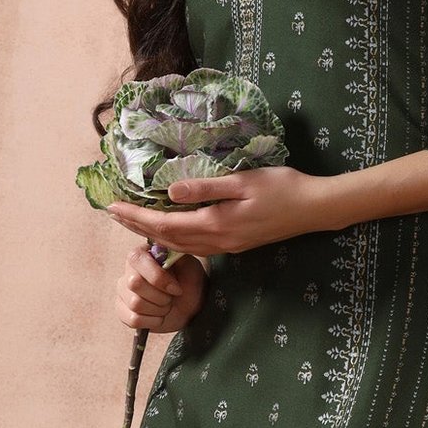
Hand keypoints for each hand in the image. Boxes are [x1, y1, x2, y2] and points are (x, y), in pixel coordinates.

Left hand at [106, 165, 338, 254]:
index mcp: (216, 224)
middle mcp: (217, 241)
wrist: (313, 209)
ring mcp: (227, 246)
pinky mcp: (235, 244)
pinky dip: (175, 238)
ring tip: (133, 222)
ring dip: (154, 235)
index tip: (113, 207)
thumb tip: (169, 190)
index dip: (136, 218)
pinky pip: (195, 246)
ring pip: (181, 246)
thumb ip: (205, 187)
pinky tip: (169, 229)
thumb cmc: (282, 188)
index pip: (165, 225)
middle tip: (113, 214)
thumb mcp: (242, 181)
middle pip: (168, 240)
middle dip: (138, 228)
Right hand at [117, 246, 205, 332]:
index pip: (138, 260)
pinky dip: (153, 321)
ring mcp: (123, 293)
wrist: (190, 306)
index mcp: (141, 254)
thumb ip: (174, 254)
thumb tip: (163, 250)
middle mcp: (128, 272)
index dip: (159, 278)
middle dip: (160, 296)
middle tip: (171, 298)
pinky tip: (158, 316)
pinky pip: (133, 319)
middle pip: (134, 284)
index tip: (176, 288)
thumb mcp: (188, 264)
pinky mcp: (122, 312)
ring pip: (135, 303)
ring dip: (159, 309)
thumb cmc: (187, 282)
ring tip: (166, 306)